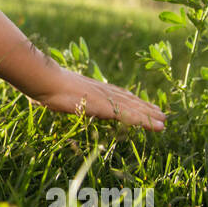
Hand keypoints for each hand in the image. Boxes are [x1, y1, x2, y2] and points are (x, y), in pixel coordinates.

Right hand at [30, 67, 165, 130]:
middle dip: (145, 108)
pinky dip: (145, 120)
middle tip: (161, 114)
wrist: (44, 81)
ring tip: (164, 121)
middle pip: (129, 100)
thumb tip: (45, 99)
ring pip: (134, 108)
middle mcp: (103, 91)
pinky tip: (156, 126)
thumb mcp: (54, 92)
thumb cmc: (44, 86)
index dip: (130, 101)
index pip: (116, 95)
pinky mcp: (107, 107)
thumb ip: (58, 95)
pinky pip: (130, 115)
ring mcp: (105, 98)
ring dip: (150, 115)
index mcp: (92, 89)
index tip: (141, 105)